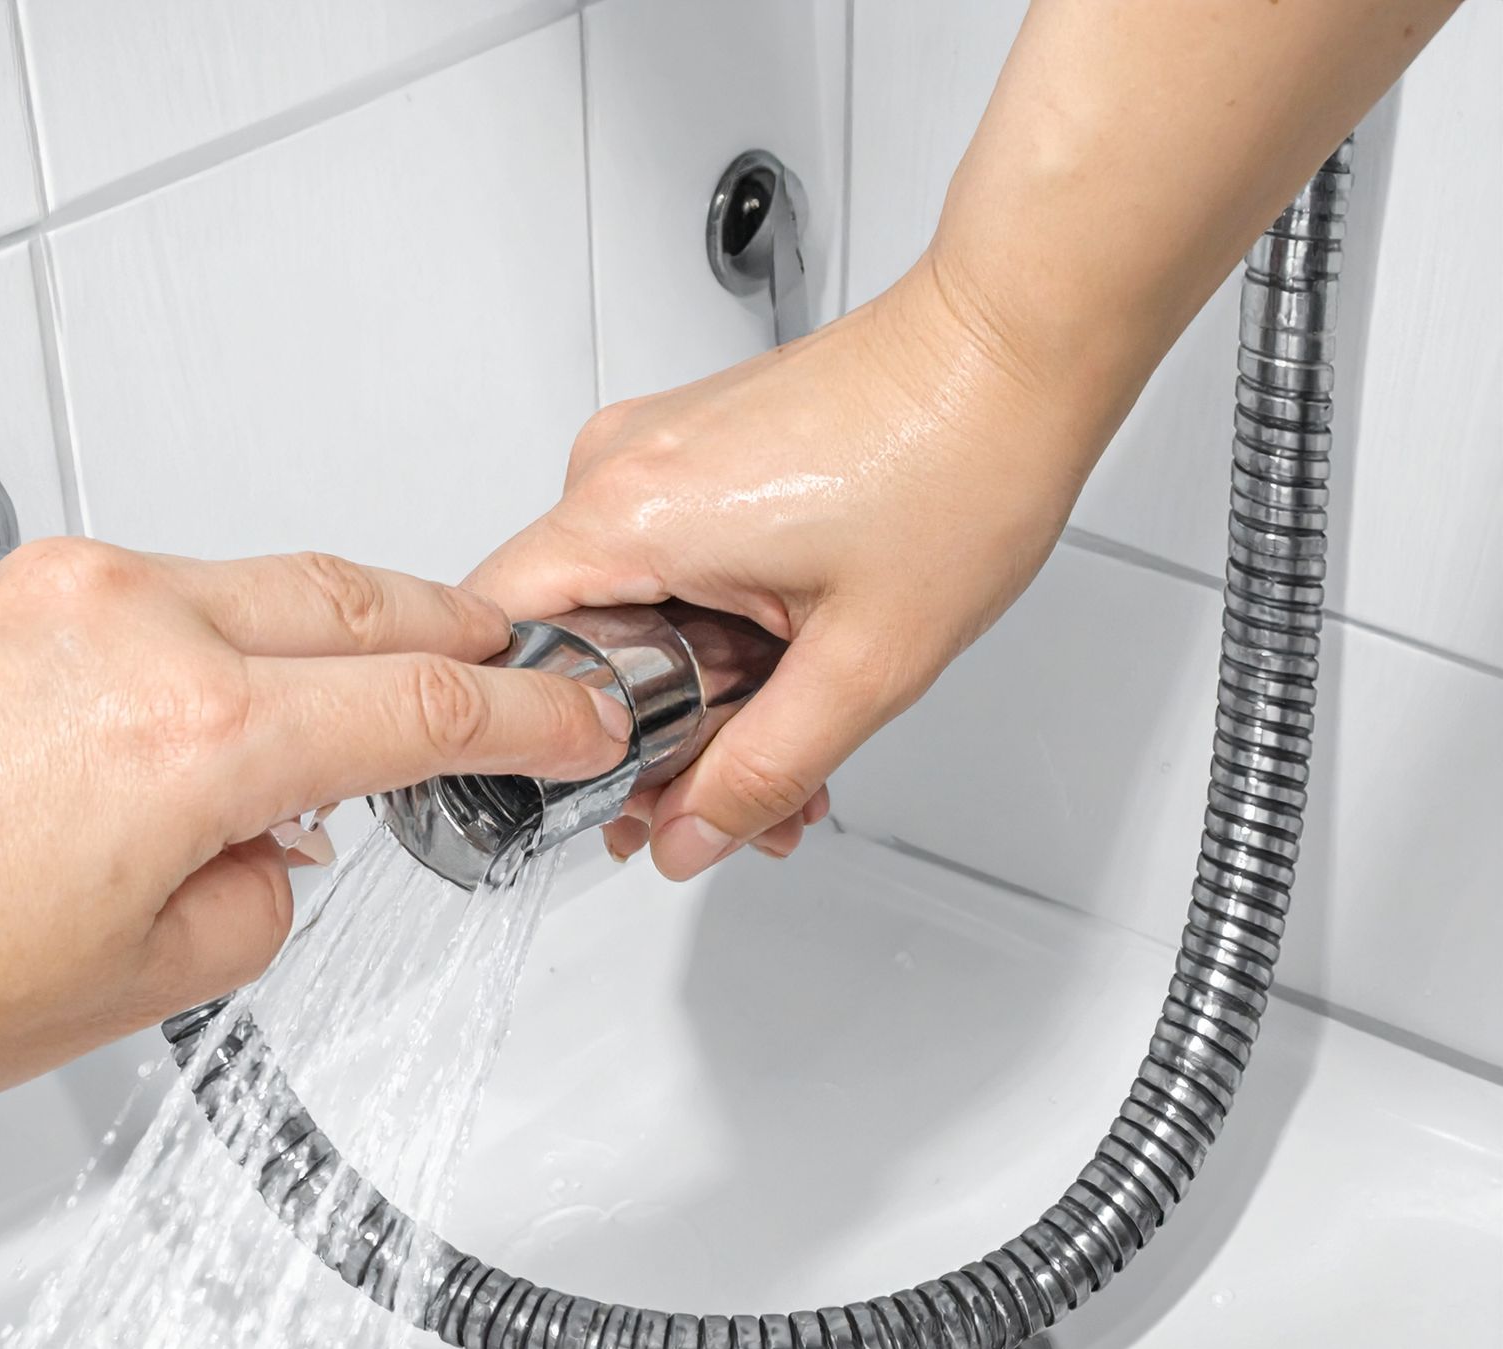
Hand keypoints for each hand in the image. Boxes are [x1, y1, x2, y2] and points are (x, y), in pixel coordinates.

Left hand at [0, 543, 626, 1173]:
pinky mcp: (15, 591)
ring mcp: (71, 590)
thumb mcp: (142, 985)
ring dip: (351, 630)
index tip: (578, 716)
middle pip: (367, 597)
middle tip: (513, 670)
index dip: (530, 715)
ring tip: (380, 693)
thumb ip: (261, 895)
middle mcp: (139, 628)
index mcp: (195, 737)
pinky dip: (243, 632)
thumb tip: (281, 843)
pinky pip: (179, 588)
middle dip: (462, 633)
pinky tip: (245, 690)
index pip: (423, 708)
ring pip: (272, 579)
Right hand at [468, 258, 1125, 878]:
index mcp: (628, 511)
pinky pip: (662, 560)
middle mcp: (619, 466)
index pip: (501, 645)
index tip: (612, 792)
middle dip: (645, 738)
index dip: (541, 739)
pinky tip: (782, 671)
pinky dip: (707, 629)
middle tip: (724, 797)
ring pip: (622, 606)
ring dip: (689, 691)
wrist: (1018, 342)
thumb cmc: (960, 455)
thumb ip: (763, 771)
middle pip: (565, 639)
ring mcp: (655, 450)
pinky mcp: (694, 447)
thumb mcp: (865, 661)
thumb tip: (689, 837)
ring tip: (784, 743)